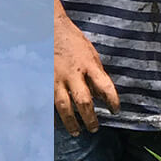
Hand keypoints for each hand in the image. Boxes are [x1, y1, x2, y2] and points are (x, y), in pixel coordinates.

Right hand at [55, 0, 118, 134]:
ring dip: (72, 122)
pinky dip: (54, 115)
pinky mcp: (44, 81)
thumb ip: (96, 74)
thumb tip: (101, 96)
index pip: (105, 87)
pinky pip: (49, 102)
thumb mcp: (91, 54)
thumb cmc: (73, 42)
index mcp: (88, 65)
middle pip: (84, 102)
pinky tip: (58, 123)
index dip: (112, 101)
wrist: (50, 28)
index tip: (116, 111)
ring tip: (77, 132)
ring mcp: (56, 78)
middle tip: (95, 129)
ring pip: (64, 106)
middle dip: (91, 118)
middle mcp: (73, 74)